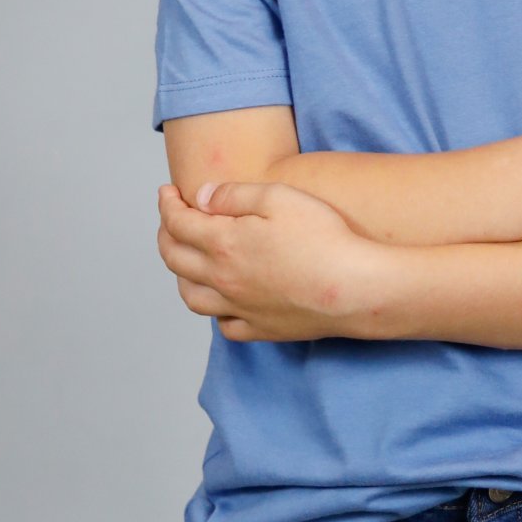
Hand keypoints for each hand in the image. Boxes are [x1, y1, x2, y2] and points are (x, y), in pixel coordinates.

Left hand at [155, 176, 384, 339]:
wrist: (355, 289)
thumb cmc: (325, 239)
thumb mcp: (279, 197)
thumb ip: (233, 195)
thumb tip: (201, 198)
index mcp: (224, 243)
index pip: (177, 222)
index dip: (167, 204)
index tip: (168, 192)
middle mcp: (223, 279)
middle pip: (175, 259)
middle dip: (166, 234)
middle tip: (172, 220)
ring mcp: (240, 308)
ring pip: (192, 297)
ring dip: (181, 275)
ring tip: (188, 260)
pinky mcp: (261, 329)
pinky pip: (225, 326)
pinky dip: (216, 312)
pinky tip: (224, 300)